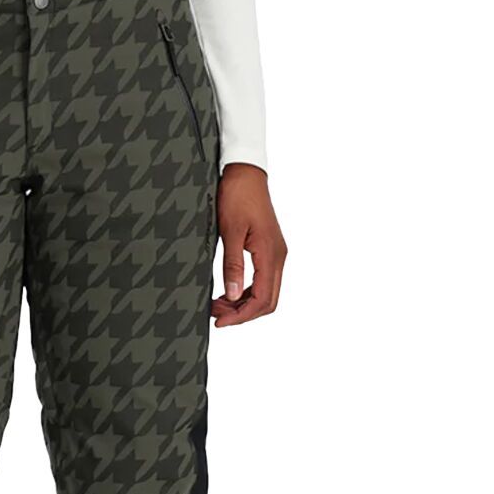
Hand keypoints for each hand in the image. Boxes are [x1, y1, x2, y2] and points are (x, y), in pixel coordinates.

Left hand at [212, 163, 287, 326]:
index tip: (219, 321)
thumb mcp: (230, 232)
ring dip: (243, 304)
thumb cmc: (237, 196)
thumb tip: (234, 295)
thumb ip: (233, 265)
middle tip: (215, 315)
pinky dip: (246, 292)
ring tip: (217, 305)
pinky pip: (262, 280)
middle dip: (242, 314)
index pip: (263, 299)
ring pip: (266, 293)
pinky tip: (228, 292)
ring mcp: (275, 253)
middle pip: (267, 301)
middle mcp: (278, 256)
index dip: (242, 316)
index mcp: (271, 254)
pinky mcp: (268, 250)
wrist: (245, 172)